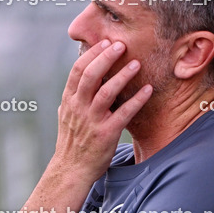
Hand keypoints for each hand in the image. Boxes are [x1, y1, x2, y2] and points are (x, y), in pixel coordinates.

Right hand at [53, 39, 152, 183]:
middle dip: (106, 57)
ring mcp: (92, 121)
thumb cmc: (71, 144)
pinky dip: (137, 100)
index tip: (105, 42)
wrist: (72, 170)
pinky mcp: (106, 134)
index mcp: (69, 101)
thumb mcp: (65, 118)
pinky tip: (148, 89)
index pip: (78, 70)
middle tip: (121, 45)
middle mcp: (79, 108)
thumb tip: (74, 86)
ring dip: (123, 75)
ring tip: (136, 63)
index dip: (92, 53)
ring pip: (107, 91)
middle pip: (91, 75)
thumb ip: (71, 101)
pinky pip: (124, 113)